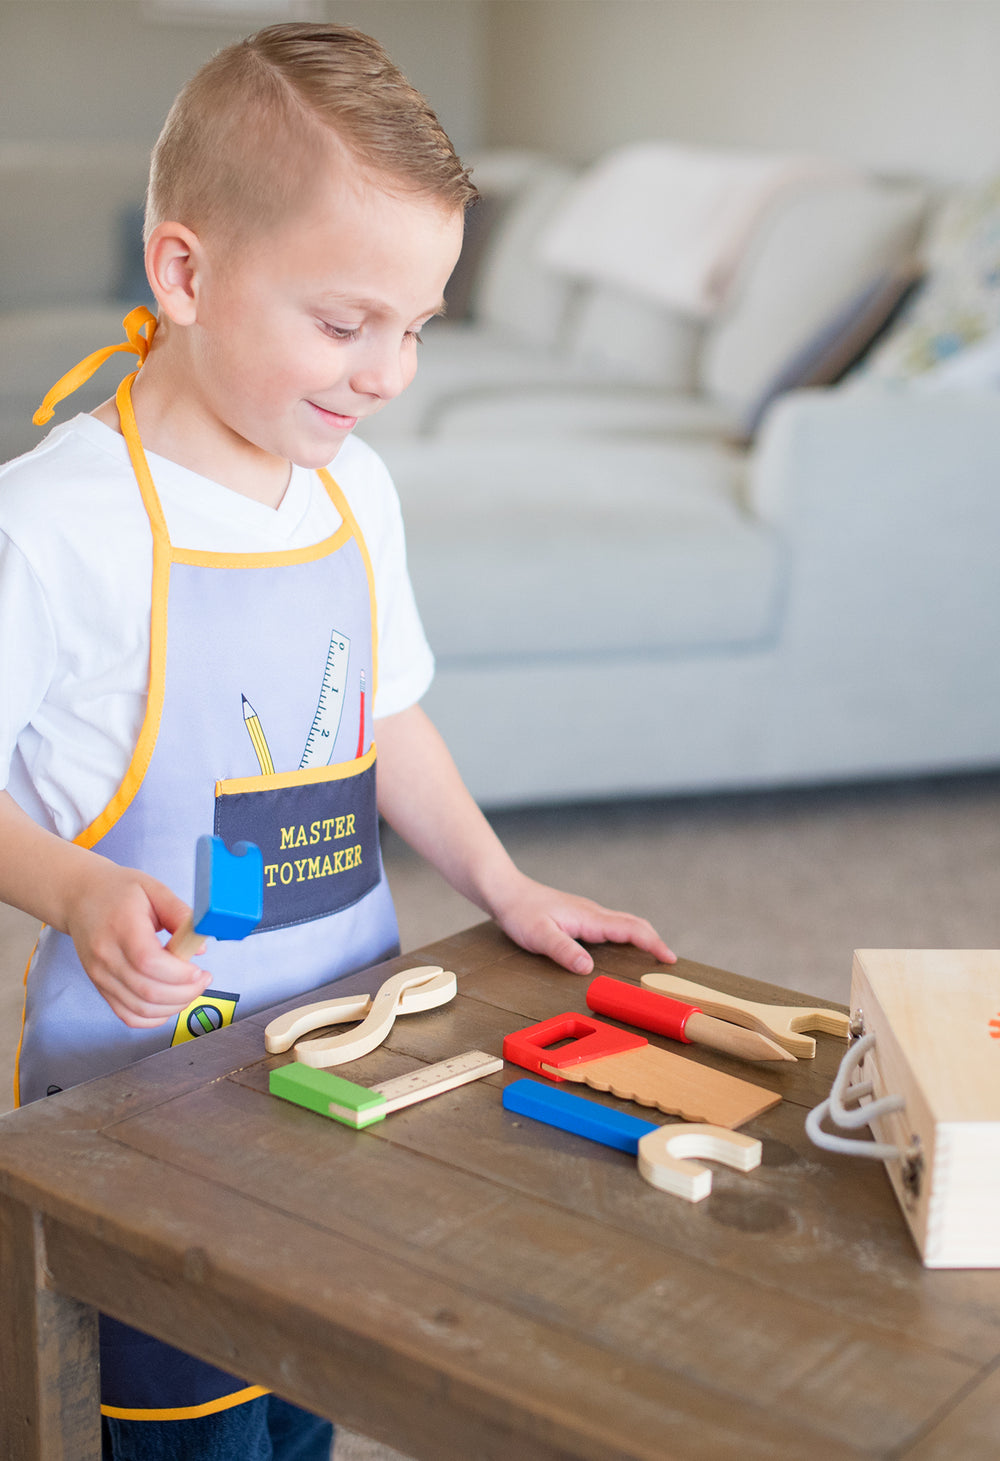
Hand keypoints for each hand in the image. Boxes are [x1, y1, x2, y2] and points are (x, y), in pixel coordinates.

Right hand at [64, 860, 210, 1027]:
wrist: (79, 898)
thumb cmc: (117, 891)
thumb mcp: (154, 889)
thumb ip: (179, 914)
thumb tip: (199, 946)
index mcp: (120, 927)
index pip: (149, 962)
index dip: (179, 973)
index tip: (200, 969)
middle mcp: (106, 957)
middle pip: (147, 991)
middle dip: (185, 993)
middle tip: (203, 980)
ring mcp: (100, 976)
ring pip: (140, 1009)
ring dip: (173, 1007)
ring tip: (190, 990)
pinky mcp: (101, 987)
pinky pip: (128, 1016)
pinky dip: (153, 1017)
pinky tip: (170, 1003)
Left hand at [488, 871, 675, 975]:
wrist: (506, 891)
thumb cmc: (521, 912)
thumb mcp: (540, 935)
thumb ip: (564, 951)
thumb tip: (589, 969)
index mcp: (589, 917)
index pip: (631, 929)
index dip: (653, 944)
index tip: (669, 958)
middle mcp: (593, 913)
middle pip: (633, 925)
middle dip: (654, 941)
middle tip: (668, 962)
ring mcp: (587, 913)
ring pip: (623, 924)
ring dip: (641, 938)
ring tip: (652, 958)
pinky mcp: (579, 917)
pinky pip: (610, 926)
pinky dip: (625, 937)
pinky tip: (619, 949)